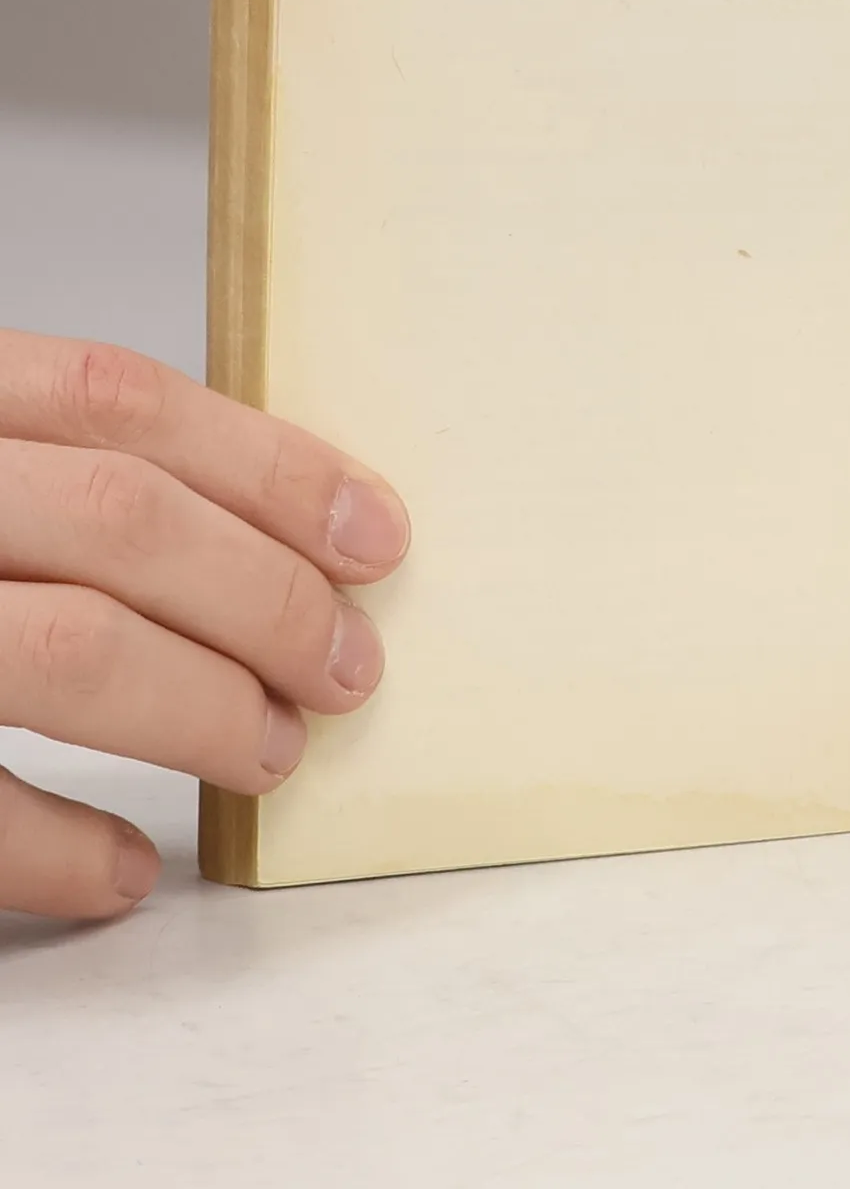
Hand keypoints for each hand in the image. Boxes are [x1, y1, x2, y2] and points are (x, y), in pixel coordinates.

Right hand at [0, 332, 407, 919]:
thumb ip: (50, 466)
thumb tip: (270, 529)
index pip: (125, 402)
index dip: (272, 467)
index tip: (377, 534)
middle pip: (124, 524)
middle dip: (265, 599)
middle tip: (346, 667)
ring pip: (67, 650)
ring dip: (201, 710)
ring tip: (273, 752)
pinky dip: (54, 849)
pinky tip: (121, 871)